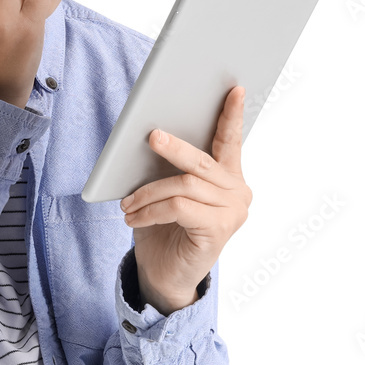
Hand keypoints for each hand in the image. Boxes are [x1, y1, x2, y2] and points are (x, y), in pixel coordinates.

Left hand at [120, 85, 252, 312]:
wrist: (166, 275)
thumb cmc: (166, 229)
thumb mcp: (169, 193)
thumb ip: (174, 169)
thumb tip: (156, 136)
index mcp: (229, 178)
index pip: (230, 142)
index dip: (232, 116)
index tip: (235, 89)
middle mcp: (238, 192)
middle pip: (202, 162)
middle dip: (174, 147)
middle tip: (152, 136)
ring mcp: (232, 213)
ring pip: (184, 185)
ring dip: (147, 192)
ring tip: (126, 203)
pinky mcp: (218, 231)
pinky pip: (177, 207)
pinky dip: (150, 210)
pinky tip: (133, 218)